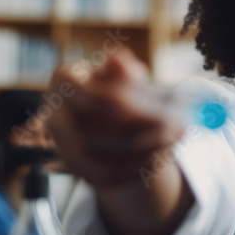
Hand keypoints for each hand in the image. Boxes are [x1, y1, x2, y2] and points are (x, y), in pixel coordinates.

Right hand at [48, 46, 184, 188]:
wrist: (110, 120)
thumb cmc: (118, 88)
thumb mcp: (125, 74)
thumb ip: (123, 70)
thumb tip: (118, 60)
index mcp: (65, 81)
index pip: (93, 96)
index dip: (128, 104)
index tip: (163, 108)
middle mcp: (56, 115)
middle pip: (97, 129)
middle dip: (141, 130)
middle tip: (177, 127)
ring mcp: (63, 146)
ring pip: (103, 156)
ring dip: (144, 150)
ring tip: (174, 140)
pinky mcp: (79, 169)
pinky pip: (107, 174)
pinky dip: (136, 167)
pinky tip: (161, 156)